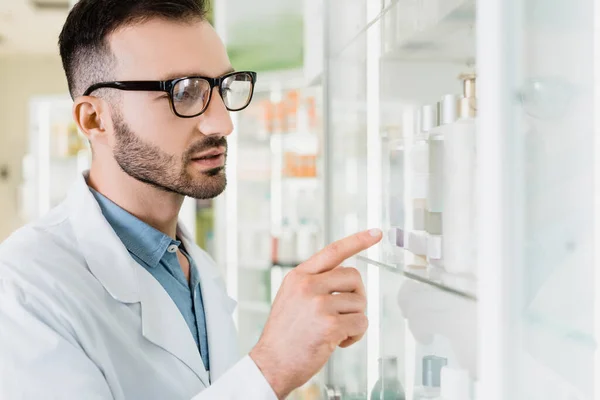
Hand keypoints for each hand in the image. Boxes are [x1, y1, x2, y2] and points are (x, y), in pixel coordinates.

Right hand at [249, 229, 382, 398]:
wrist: (271, 364)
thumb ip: (314, 283)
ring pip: (360, 303)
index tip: (376, 233)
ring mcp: (318, 304)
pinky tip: (338, 343)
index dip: (357, 240)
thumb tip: (347, 276)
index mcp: (298, 276)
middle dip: (357, 296)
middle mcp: (307, 286)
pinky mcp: (329, 325)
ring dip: (354, 320)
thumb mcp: (291, 297)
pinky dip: (355, 336)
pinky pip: (361, 323)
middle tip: (347, 312)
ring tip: (336, 331)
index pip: (333, 251)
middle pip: (354, 277)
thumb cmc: (284, 335)